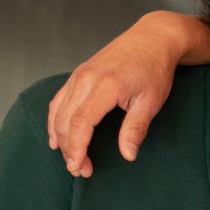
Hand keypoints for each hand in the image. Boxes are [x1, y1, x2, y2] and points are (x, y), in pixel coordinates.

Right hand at [45, 11, 203, 176]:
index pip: (80, 122)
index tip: (79, 167)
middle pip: (65, 120)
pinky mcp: (78, 74)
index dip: (77, 148)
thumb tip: (128, 155)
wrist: (152, 39)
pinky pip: (58, 100)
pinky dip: (54, 121)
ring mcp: (78, 75)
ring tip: (71, 160)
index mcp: (105, 86)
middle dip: (69, 149)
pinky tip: (56, 138)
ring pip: (58, 111)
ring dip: (61, 138)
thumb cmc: (155, 70)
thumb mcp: (151, 102)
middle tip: (81, 171)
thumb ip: (136, 128)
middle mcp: (85, 79)